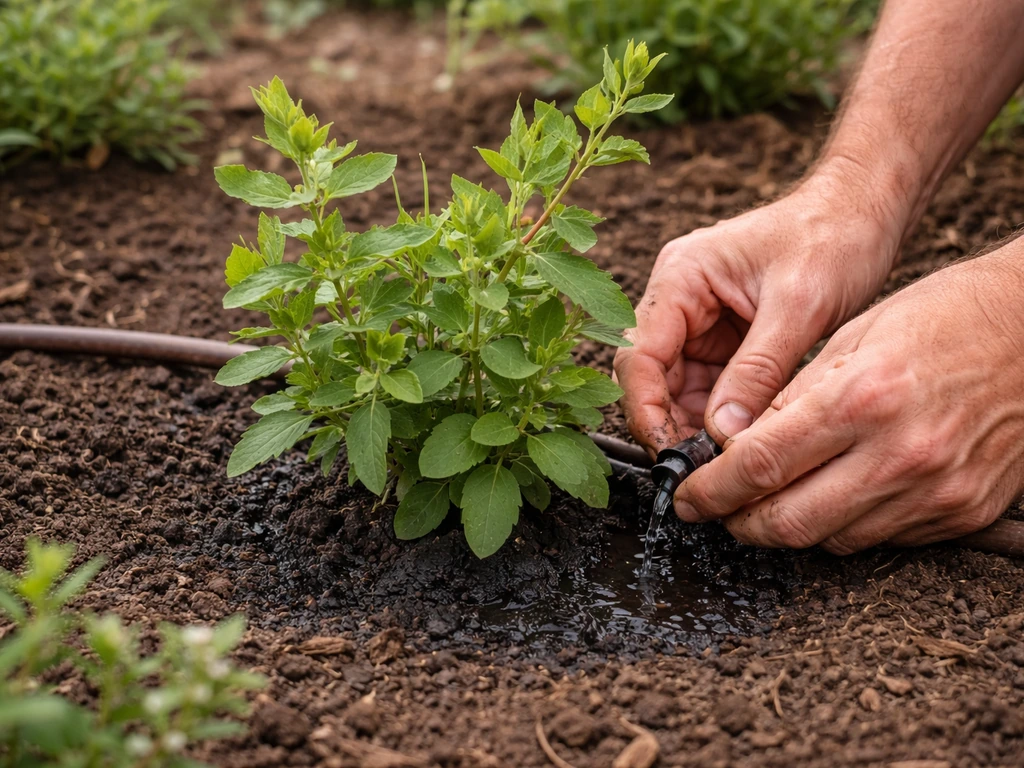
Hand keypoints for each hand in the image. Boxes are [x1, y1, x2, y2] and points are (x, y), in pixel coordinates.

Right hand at [614, 168, 901, 454]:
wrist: (865, 213)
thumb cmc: (832, 239)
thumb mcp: (799, 306)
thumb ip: (757, 370)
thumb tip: (722, 435)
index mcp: (680, 278)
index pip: (640, 354)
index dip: (646, 408)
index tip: (670, 453)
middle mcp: (678, 300)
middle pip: (650, 377)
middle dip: (668, 424)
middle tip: (697, 471)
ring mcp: (698, 321)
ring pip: (676, 390)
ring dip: (692, 427)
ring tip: (721, 464)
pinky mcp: (723, 341)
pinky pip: (707, 390)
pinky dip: (718, 419)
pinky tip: (738, 445)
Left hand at [675, 245, 1023, 551]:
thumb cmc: (943, 316)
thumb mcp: (852, 336)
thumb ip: (792, 398)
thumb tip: (738, 446)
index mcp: (861, 398)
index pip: (759, 466)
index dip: (710, 490)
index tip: (687, 496)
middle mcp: (900, 454)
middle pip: (788, 522)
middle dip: (738, 523)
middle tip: (718, 511)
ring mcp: (937, 492)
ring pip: (831, 541)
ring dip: (788, 527)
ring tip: (770, 502)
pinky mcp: (963, 513)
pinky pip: (881, 539)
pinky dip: (842, 525)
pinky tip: (833, 496)